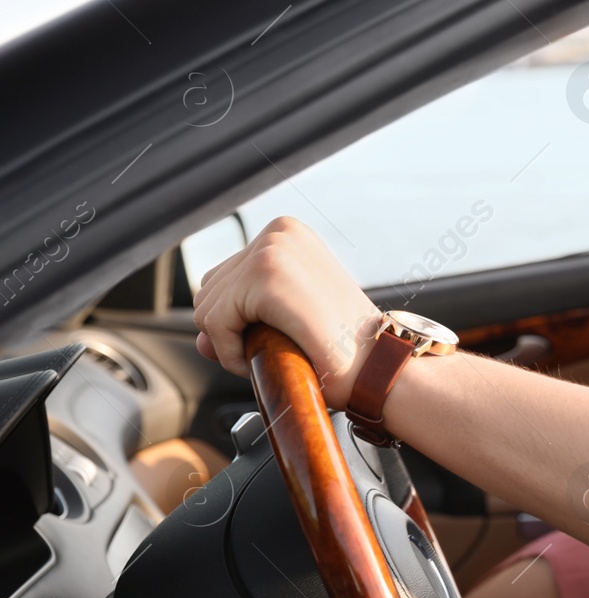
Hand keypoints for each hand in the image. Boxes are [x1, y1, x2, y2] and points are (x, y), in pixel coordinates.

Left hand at [192, 217, 381, 409]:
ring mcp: (272, 250)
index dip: (238, 320)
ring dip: (230, 343)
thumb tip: (201, 338)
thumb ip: (238, 319)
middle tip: (272, 350)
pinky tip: (261, 360)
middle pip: (210, 289)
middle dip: (230, 330)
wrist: (377, 366)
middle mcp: (278, 231)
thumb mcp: (285, 321)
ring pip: (207, 307)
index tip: (274, 336)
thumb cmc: (342, 350)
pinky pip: (215, 323)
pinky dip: (229, 352)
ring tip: (272, 354)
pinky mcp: (265, 276)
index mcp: (287, 233)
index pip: (225, 277)